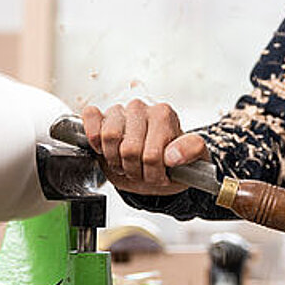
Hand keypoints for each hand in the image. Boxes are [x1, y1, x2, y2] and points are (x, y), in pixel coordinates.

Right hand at [81, 100, 209, 196]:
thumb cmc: (174, 160)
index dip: (152, 172)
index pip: (151, 154)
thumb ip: (191, 151)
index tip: (159, 176)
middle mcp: (141, 108)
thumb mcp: (193, 159)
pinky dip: (94, 139)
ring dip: (115, 161)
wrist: (158, 164)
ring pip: (108, 138)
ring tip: (126, 163)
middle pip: (128, 150)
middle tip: (142, 171)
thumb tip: (171, 155)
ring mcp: (119, 111)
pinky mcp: (102, 116)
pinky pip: (90, 117)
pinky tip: (105, 149)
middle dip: (134, 170)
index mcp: (164, 115)